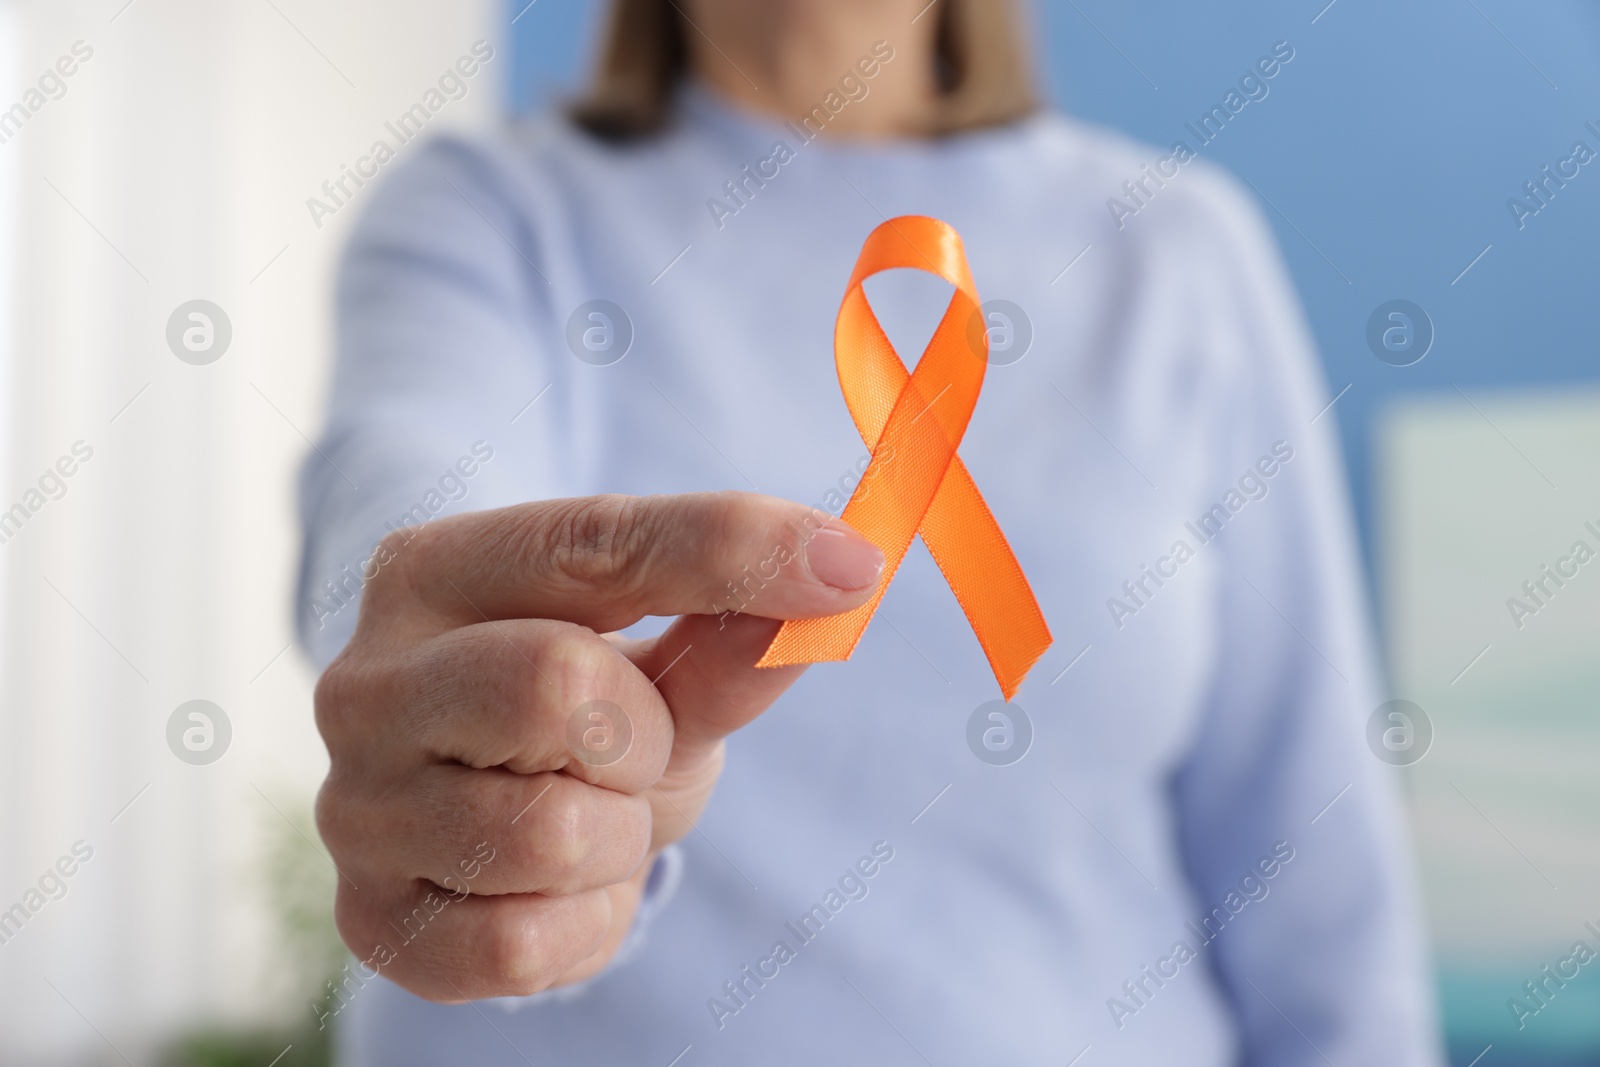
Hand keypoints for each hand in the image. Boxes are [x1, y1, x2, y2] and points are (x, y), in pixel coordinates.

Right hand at [313, 492, 883, 1001]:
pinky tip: (563, 887)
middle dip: (641, 731)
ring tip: (590, 814)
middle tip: (631, 747)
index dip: (731, 551)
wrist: (484, 815)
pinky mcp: (373, 922)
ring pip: (548, 831)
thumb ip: (733, 630)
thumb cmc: (577, 715)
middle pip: (552, 684)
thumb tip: (837, 579)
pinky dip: (584, 922)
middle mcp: (364, 683)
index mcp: (430, 575)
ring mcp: (355, 808)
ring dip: (616, 836)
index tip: (850, 565)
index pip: (595, 544)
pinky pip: (522, 943)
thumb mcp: (660, 663)